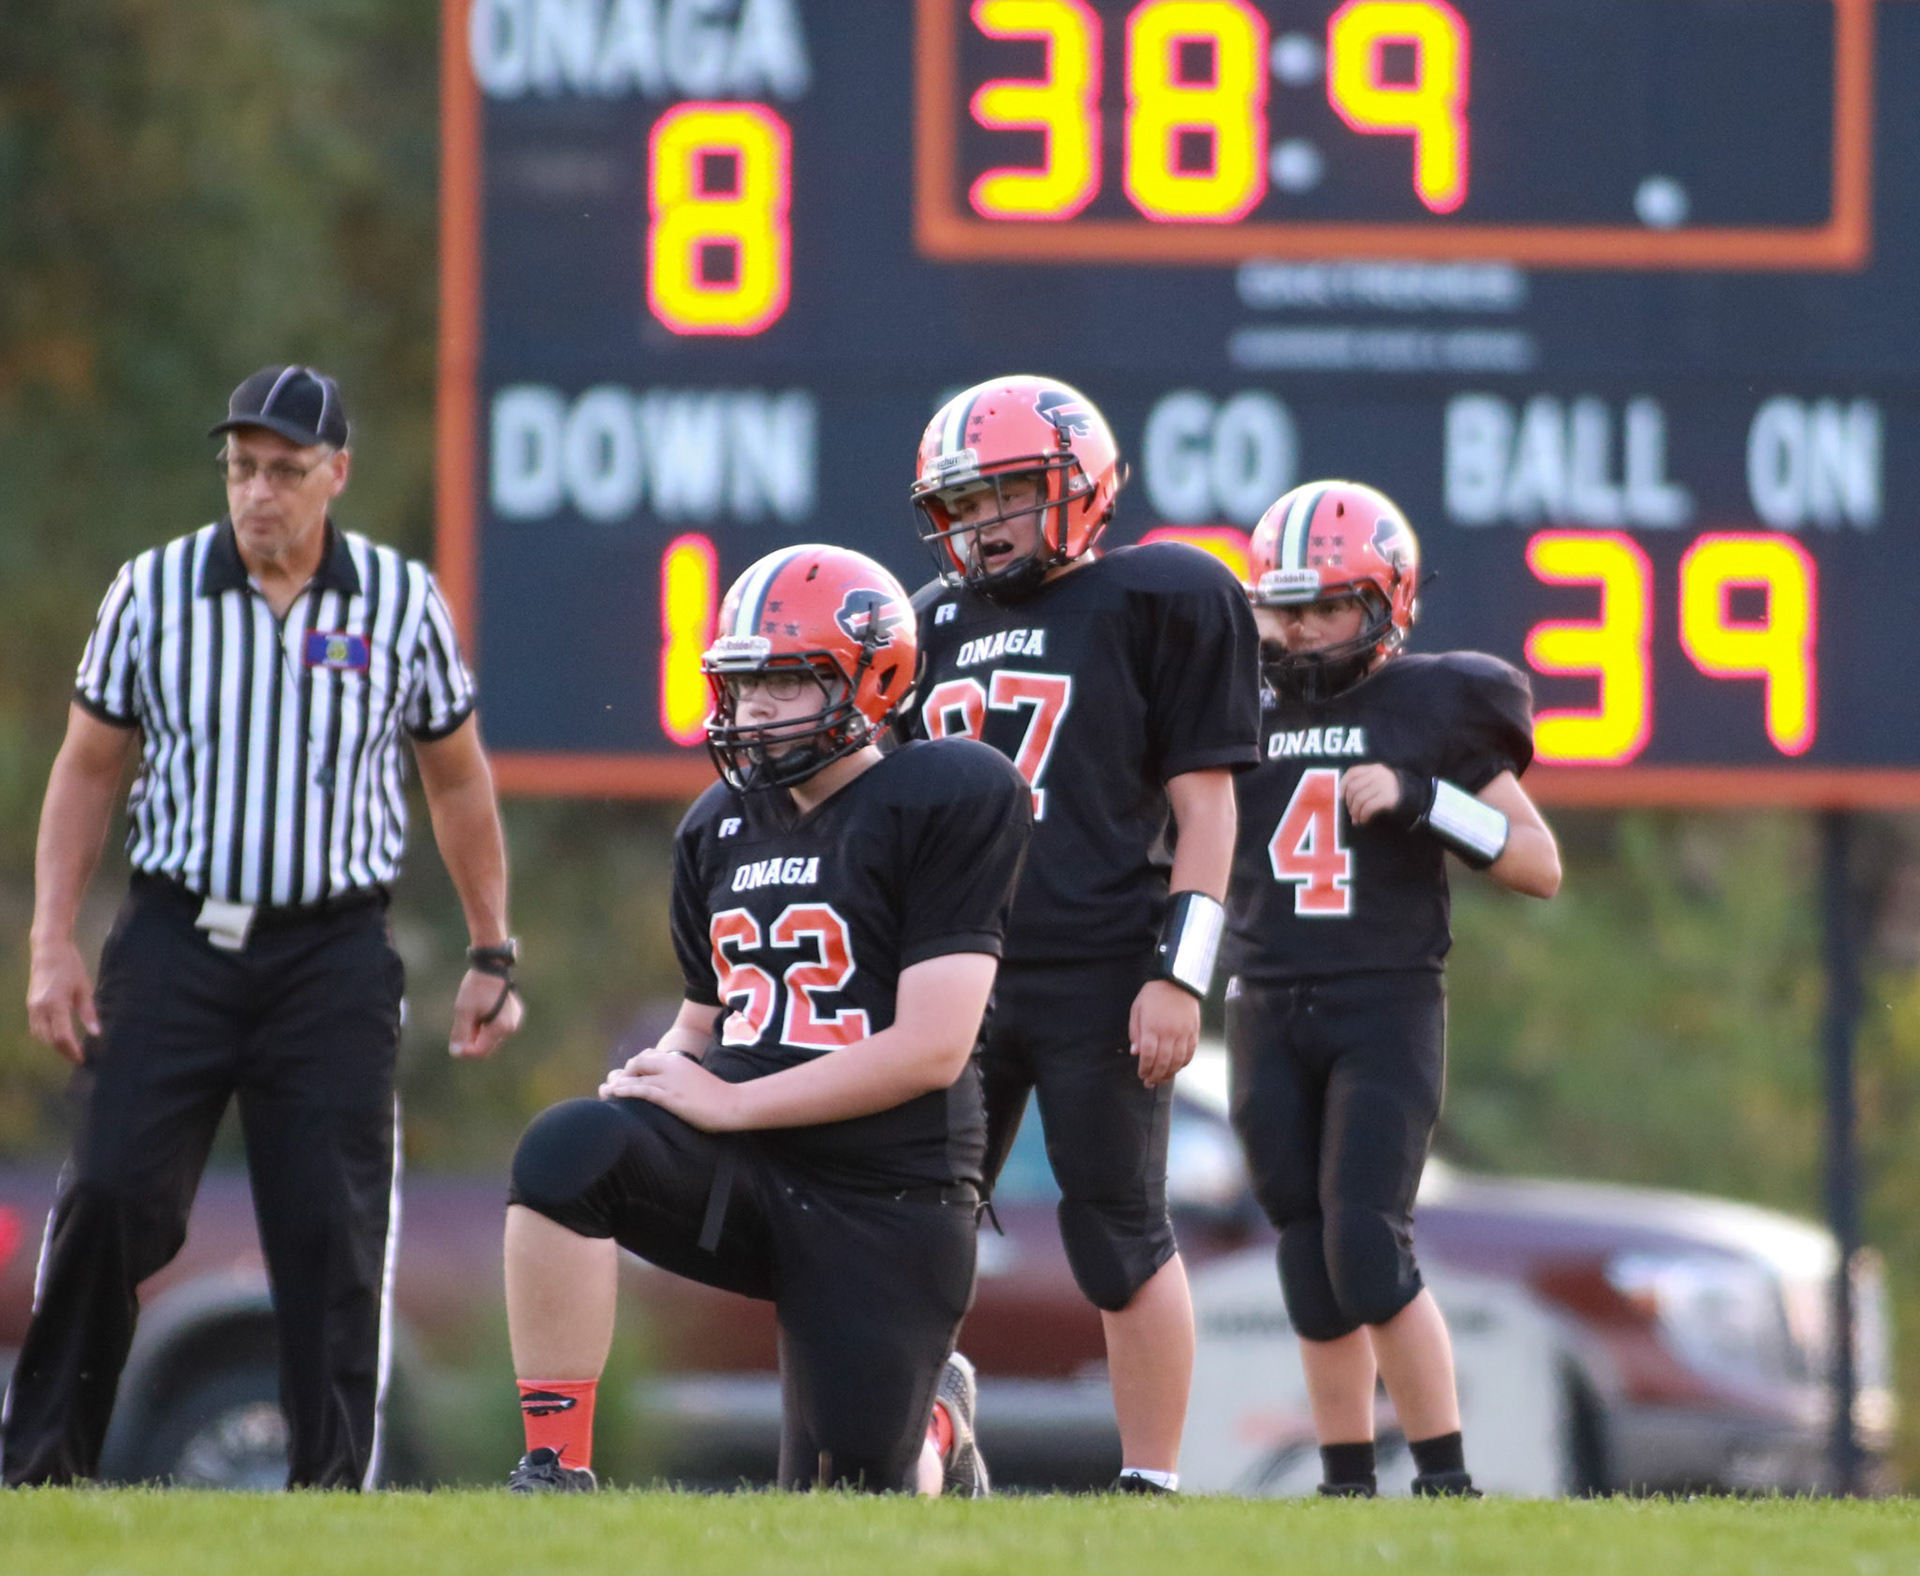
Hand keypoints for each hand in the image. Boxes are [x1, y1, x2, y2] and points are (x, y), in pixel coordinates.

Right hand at [27, 937, 98, 1064]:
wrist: (48, 949)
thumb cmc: (70, 966)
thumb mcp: (84, 988)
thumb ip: (89, 1012)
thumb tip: (96, 1033)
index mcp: (55, 1004)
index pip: (62, 1036)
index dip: (72, 1050)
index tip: (83, 1058)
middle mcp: (40, 1008)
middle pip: (50, 1040)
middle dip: (64, 1051)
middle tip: (79, 1057)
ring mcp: (32, 1007)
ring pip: (40, 1035)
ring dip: (54, 1045)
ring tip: (70, 1049)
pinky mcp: (30, 1004)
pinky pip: (36, 1027)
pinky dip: (46, 1035)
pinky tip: (58, 1037)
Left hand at [449, 966, 521, 1059]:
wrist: (493, 966)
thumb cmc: (478, 987)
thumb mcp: (464, 1010)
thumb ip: (461, 1033)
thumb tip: (456, 1052)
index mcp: (501, 1028)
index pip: (480, 1051)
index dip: (465, 1051)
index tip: (454, 1042)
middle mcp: (511, 1028)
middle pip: (487, 1047)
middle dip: (472, 1043)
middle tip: (460, 1029)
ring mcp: (514, 1021)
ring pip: (492, 1039)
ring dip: (479, 1034)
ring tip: (471, 1016)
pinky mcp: (514, 1015)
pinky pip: (497, 1029)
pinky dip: (486, 1026)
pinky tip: (479, 1012)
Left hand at [599, 1048, 744, 1130]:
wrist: (731, 1103)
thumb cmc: (717, 1096)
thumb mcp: (696, 1080)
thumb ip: (681, 1078)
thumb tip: (672, 1086)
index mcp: (678, 1061)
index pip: (648, 1055)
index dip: (635, 1066)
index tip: (629, 1078)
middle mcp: (672, 1065)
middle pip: (637, 1062)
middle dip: (624, 1073)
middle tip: (616, 1086)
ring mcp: (670, 1080)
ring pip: (635, 1075)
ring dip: (618, 1083)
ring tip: (607, 1092)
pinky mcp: (669, 1096)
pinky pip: (641, 1090)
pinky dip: (625, 1091)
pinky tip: (616, 1095)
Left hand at [1128, 978, 1198, 1087]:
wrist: (1178, 981)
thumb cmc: (1154, 994)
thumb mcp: (1137, 1009)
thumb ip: (1135, 1032)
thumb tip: (1135, 1053)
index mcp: (1152, 1028)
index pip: (1148, 1056)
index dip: (1145, 1069)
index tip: (1142, 1075)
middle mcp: (1169, 1033)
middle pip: (1163, 1062)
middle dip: (1155, 1076)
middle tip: (1150, 1083)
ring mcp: (1183, 1033)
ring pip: (1177, 1061)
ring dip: (1169, 1073)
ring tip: (1162, 1079)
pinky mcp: (1194, 1032)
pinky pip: (1190, 1053)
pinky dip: (1183, 1063)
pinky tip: (1177, 1067)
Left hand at [1342, 763, 1405, 824]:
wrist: (1417, 796)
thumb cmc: (1393, 791)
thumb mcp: (1380, 780)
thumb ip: (1365, 783)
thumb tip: (1344, 797)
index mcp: (1374, 768)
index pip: (1353, 772)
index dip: (1343, 785)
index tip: (1340, 797)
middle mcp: (1378, 775)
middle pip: (1353, 788)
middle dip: (1349, 803)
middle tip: (1351, 813)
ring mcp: (1383, 786)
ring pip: (1359, 799)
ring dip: (1355, 812)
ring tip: (1357, 819)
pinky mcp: (1387, 798)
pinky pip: (1368, 807)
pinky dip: (1363, 816)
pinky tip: (1364, 821)